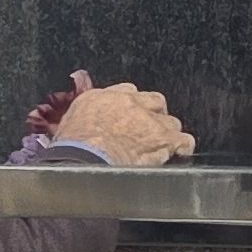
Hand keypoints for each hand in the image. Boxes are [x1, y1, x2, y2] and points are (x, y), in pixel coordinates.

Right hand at [58, 78, 194, 166]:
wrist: (85, 158)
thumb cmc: (71, 146)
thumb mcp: (68, 123)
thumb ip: (81, 118)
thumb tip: (78, 126)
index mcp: (105, 97)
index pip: (128, 93)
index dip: (132, 107)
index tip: (130, 117)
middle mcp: (130, 103)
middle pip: (154, 103)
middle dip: (154, 116)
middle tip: (149, 131)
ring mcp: (149, 120)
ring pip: (170, 122)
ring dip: (167, 133)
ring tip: (162, 146)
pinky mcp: (163, 139)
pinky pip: (183, 140)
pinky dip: (182, 148)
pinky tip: (179, 153)